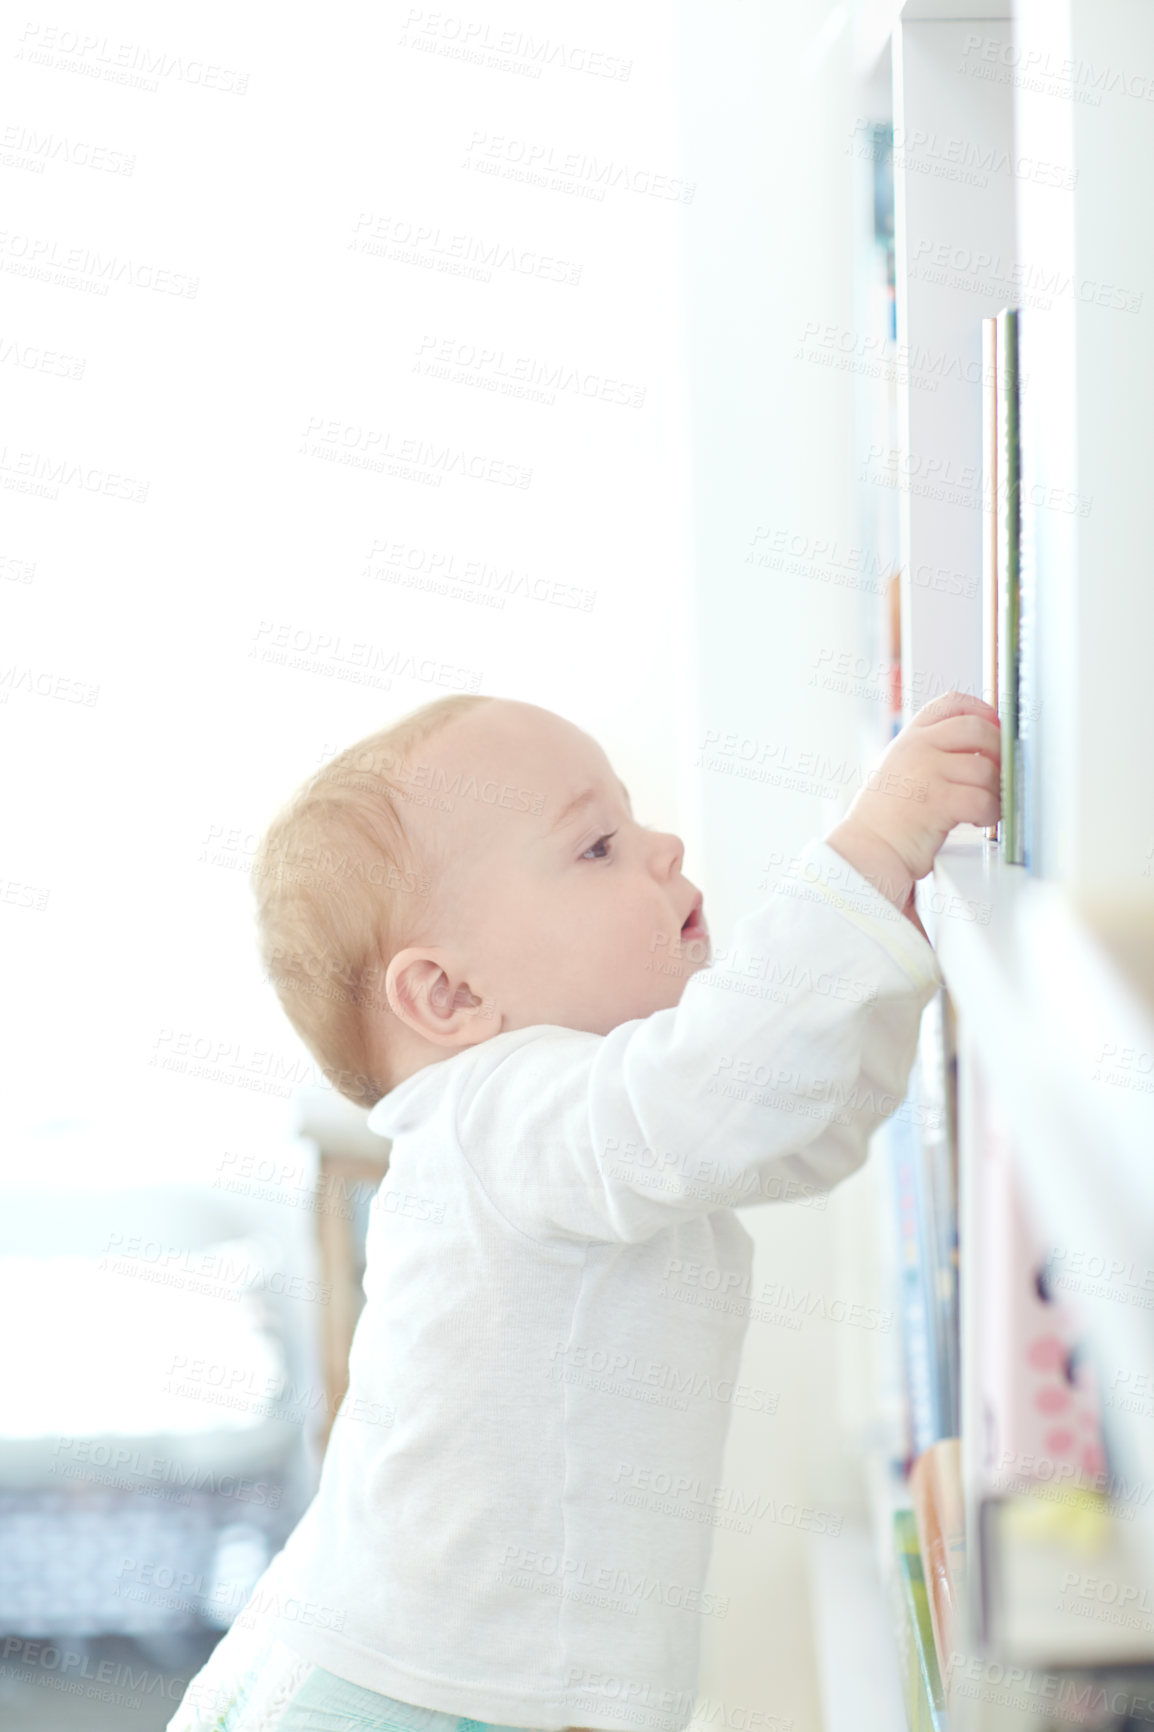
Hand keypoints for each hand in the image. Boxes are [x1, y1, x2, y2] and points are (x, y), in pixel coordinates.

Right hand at [824, 691, 1000, 910]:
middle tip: (998, 771)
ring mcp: (926, 773)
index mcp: (909, 738)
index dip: (980, 710)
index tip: (993, 724)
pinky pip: (982, 799)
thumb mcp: (901, 769)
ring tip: (987, 804)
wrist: (867, 849)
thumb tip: (979, 750)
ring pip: (985, 768)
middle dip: (997, 751)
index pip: (950, 703)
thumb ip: (930, 752)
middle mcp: (917, 749)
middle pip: (977, 729)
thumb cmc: (885, 819)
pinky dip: (990, 812)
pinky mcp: (937, 802)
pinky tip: (980, 819)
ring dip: (995, 790)